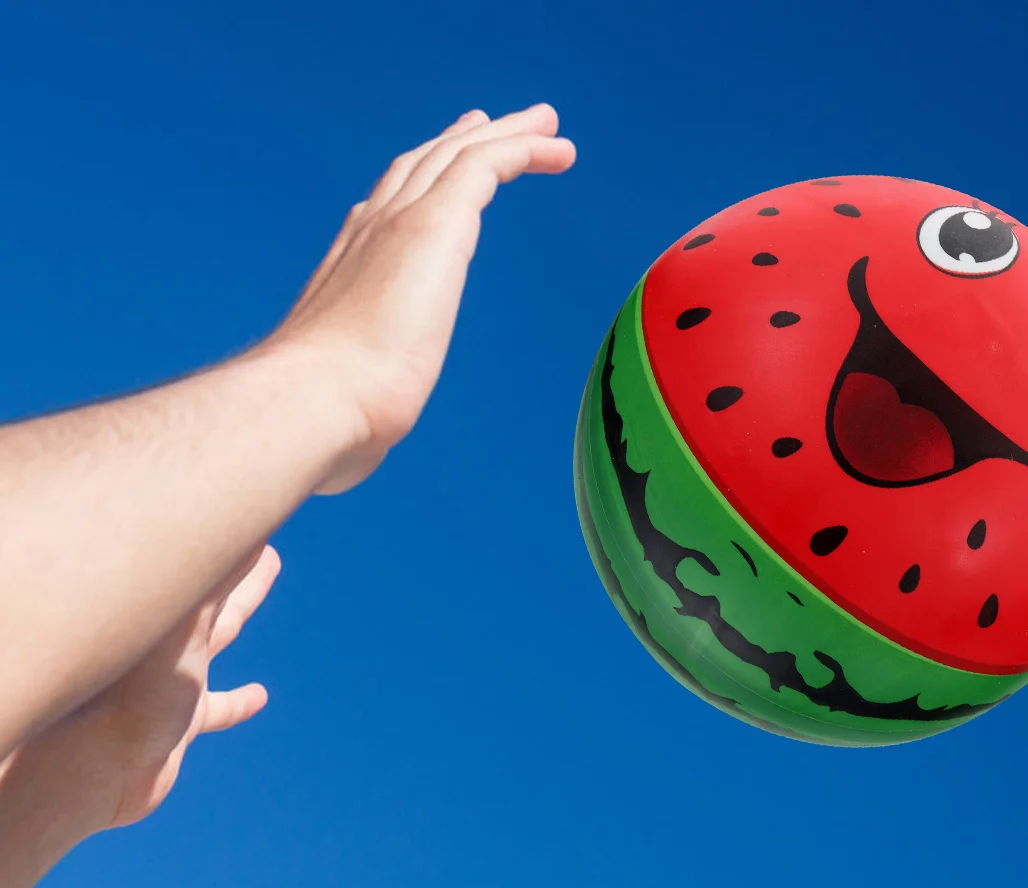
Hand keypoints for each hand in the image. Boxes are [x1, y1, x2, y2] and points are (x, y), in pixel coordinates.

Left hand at [1, 544, 279, 837]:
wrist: (92, 766)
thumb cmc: (129, 697)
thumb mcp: (180, 631)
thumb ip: (209, 587)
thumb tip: (240, 537)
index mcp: (171, 618)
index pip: (210, 572)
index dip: (238, 551)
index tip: (261, 526)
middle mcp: (167, 643)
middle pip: (212, 597)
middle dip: (238, 572)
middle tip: (265, 549)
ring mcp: (172, 683)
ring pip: (214, 642)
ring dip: (236, 618)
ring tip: (255, 600)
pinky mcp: (179, 724)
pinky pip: (216, 709)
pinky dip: (237, 702)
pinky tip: (257, 698)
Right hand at [265, 106, 576, 493]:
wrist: (312, 405)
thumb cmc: (320, 426)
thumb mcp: (345, 416)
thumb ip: (352, 419)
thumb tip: (343, 462)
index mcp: (348, 274)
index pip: (386, 216)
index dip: (415, 191)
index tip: (440, 181)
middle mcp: (369, 235)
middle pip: (422, 170)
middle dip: (458, 145)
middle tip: (491, 125)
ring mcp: (398, 224)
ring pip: (459, 156)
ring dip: (504, 135)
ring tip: (546, 126)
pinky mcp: (433, 225)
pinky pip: (486, 166)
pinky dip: (521, 148)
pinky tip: (557, 148)